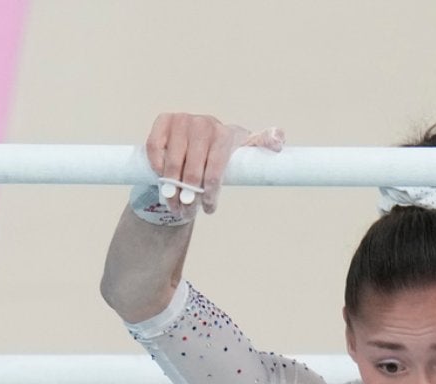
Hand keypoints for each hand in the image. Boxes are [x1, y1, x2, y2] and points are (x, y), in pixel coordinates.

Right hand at [145, 113, 284, 214]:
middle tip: (188, 212)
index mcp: (226, 133)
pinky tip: (163, 182)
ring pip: (172, 162)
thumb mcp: (245, 149)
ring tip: (174, 206)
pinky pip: (156, 148)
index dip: (211, 191)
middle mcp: (204, 123)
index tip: (208, 208)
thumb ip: (263, 144)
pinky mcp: (163, 120)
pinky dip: (157, 168)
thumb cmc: (224, 149)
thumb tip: (279, 140)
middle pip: (192, 168)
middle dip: (190, 195)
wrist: (200, 135)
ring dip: (171, 189)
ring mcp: (182, 120)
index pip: (217, 167)